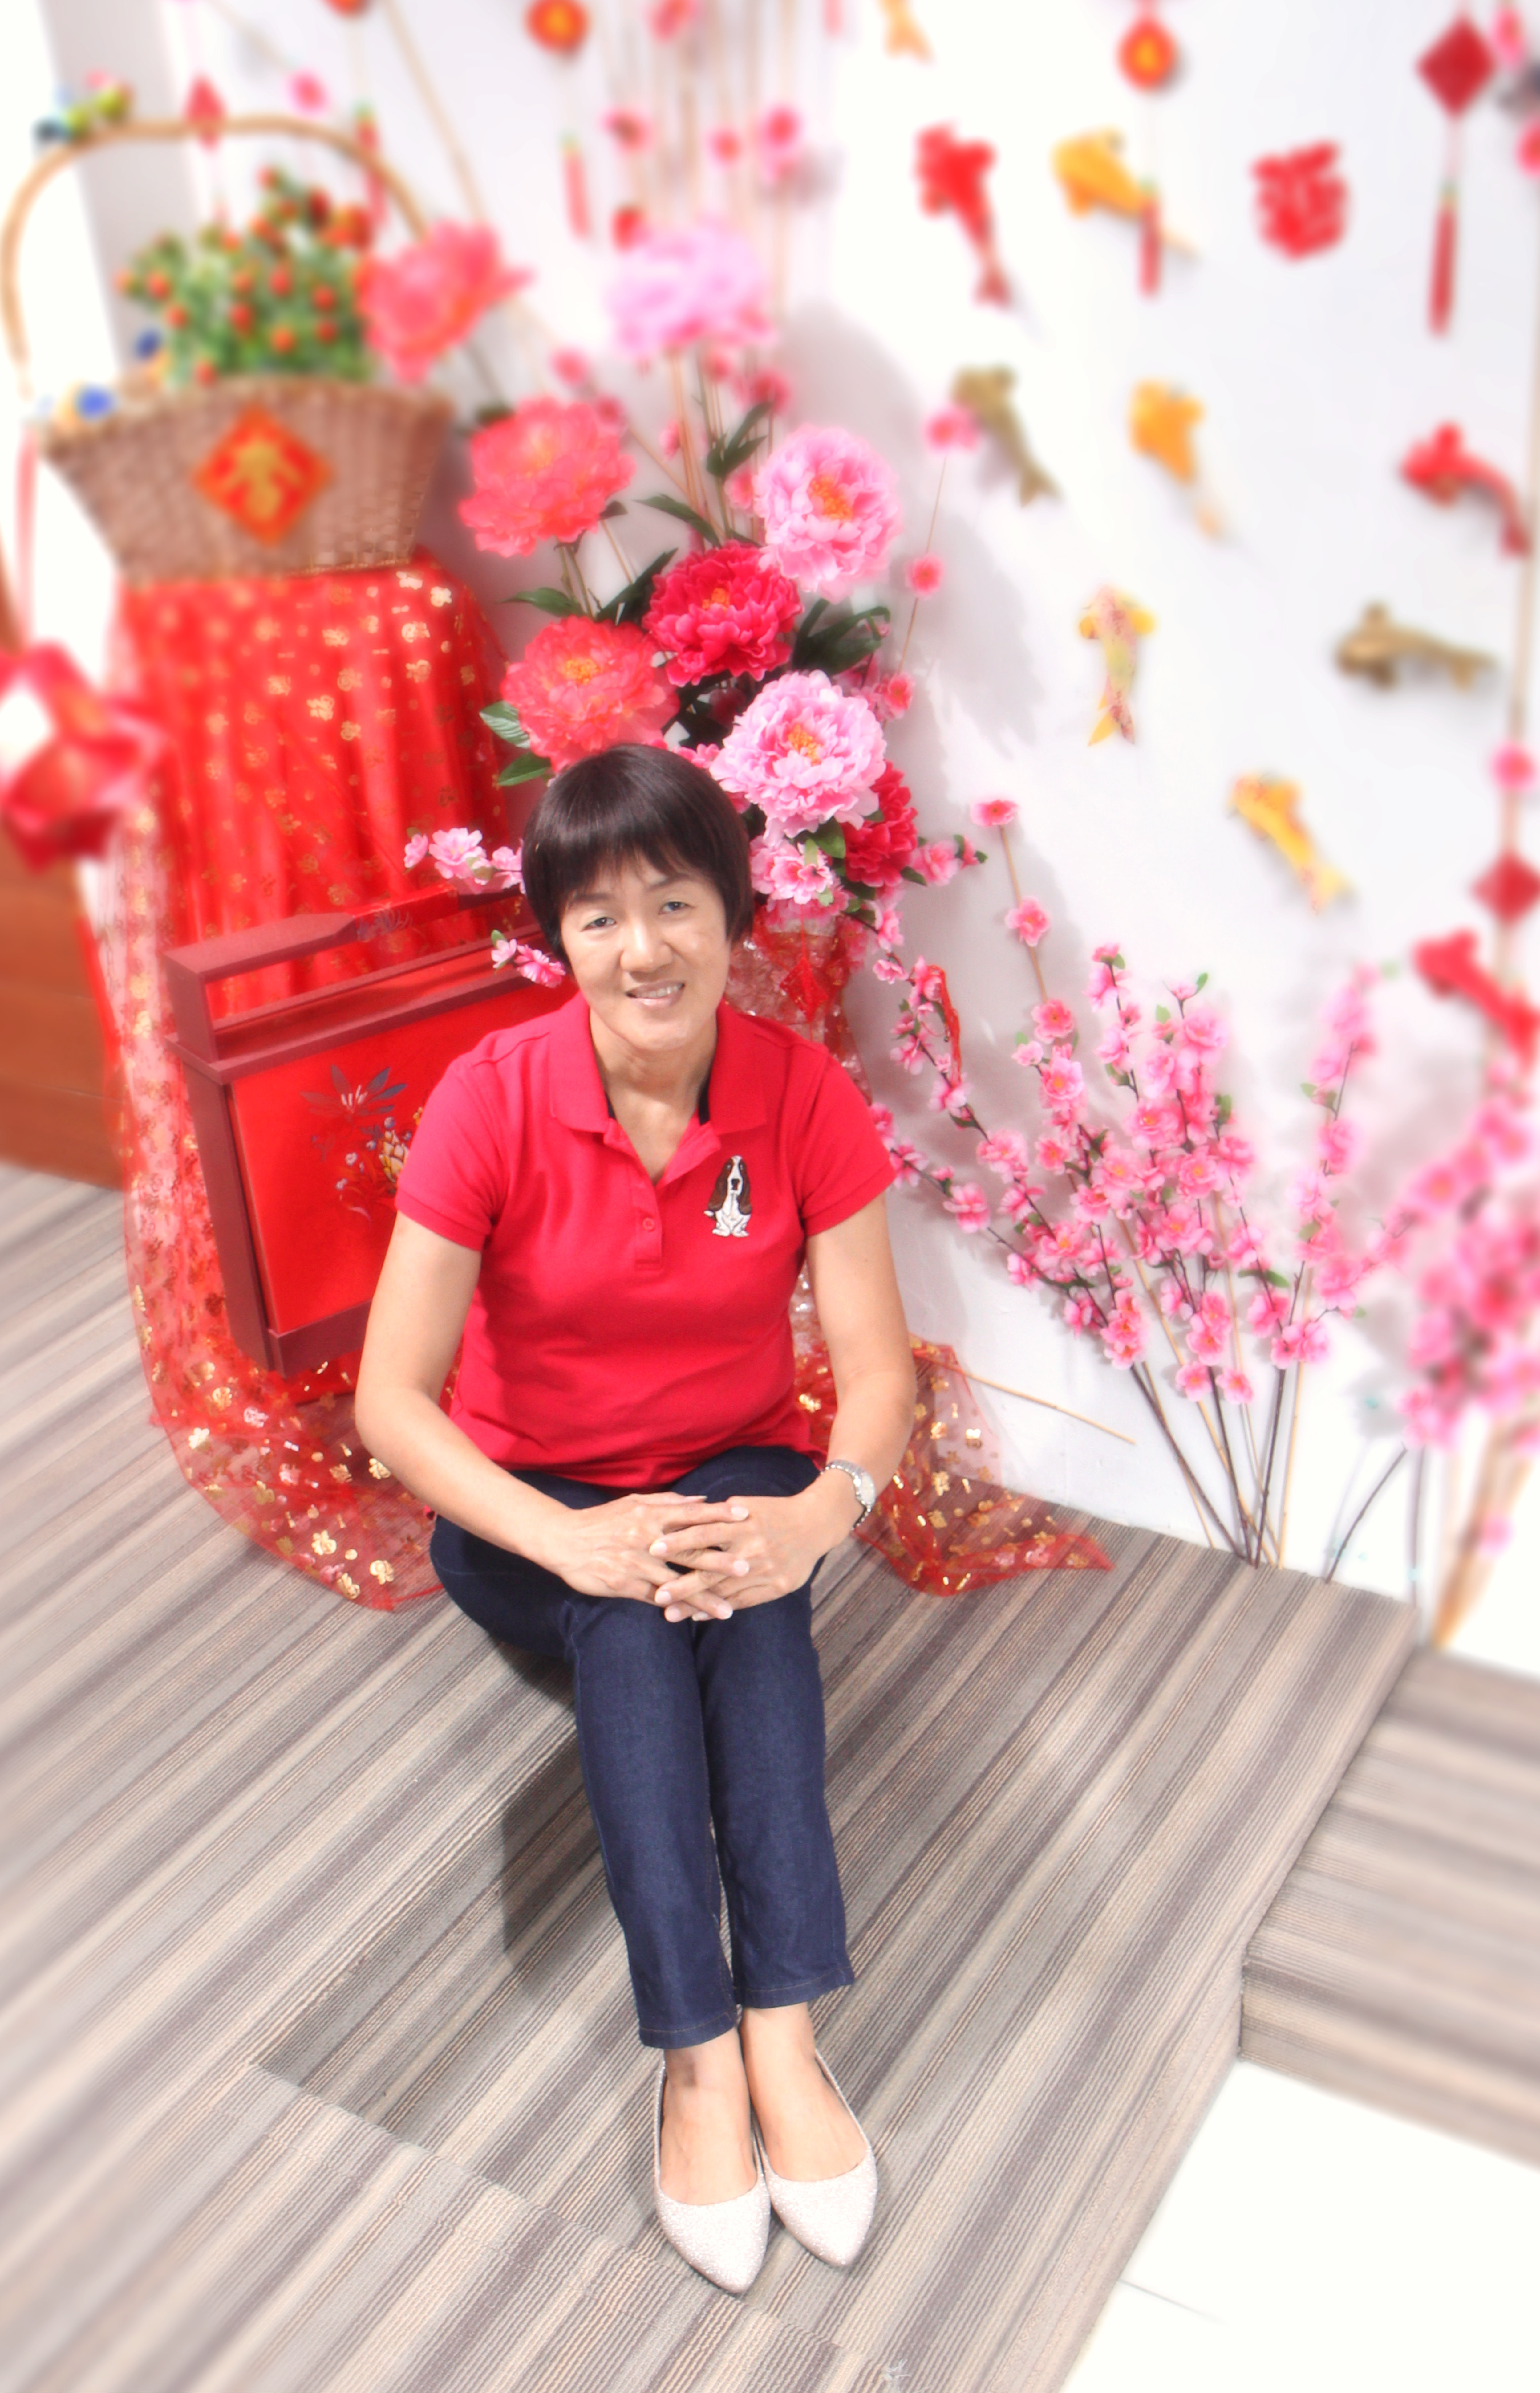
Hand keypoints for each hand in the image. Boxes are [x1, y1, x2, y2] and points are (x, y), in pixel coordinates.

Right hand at [533, 1492, 751, 1617]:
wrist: (564, 1540)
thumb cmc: (602, 1520)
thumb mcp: (634, 1503)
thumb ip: (669, 1502)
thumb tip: (702, 1500)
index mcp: (650, 1514)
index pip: (692, 1514)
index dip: (719, 1515)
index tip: (745, 1517)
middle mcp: (647, 1538)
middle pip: (689, 1550)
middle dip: (720, 1561)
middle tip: (748, 1568)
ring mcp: (636, 1563)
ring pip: (676, 1583)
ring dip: (703, 1597)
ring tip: (728, 1610)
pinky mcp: (625, 1585)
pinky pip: (655, 1599)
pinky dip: (675, 1608)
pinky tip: (693, 1618)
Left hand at [645, 1475, 858, 1621]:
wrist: (815, 1524)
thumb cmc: (775, 1512)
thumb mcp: (747, 1505)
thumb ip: (719, 1515)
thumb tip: (688, 1518)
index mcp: (742, 1524)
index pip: (703, 1533)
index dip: (678, 1542)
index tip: (652, 1549)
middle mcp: (752, 1548)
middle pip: (710, 1569)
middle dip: (682, 1585)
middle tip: (656, 1596)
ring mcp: (765, 1570)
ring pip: (724, 1591)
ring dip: (696, 1603)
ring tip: (670, 1614)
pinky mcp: (777, 1586)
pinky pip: (743, 1601)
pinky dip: (720, 1608)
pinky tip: (700, 1615)